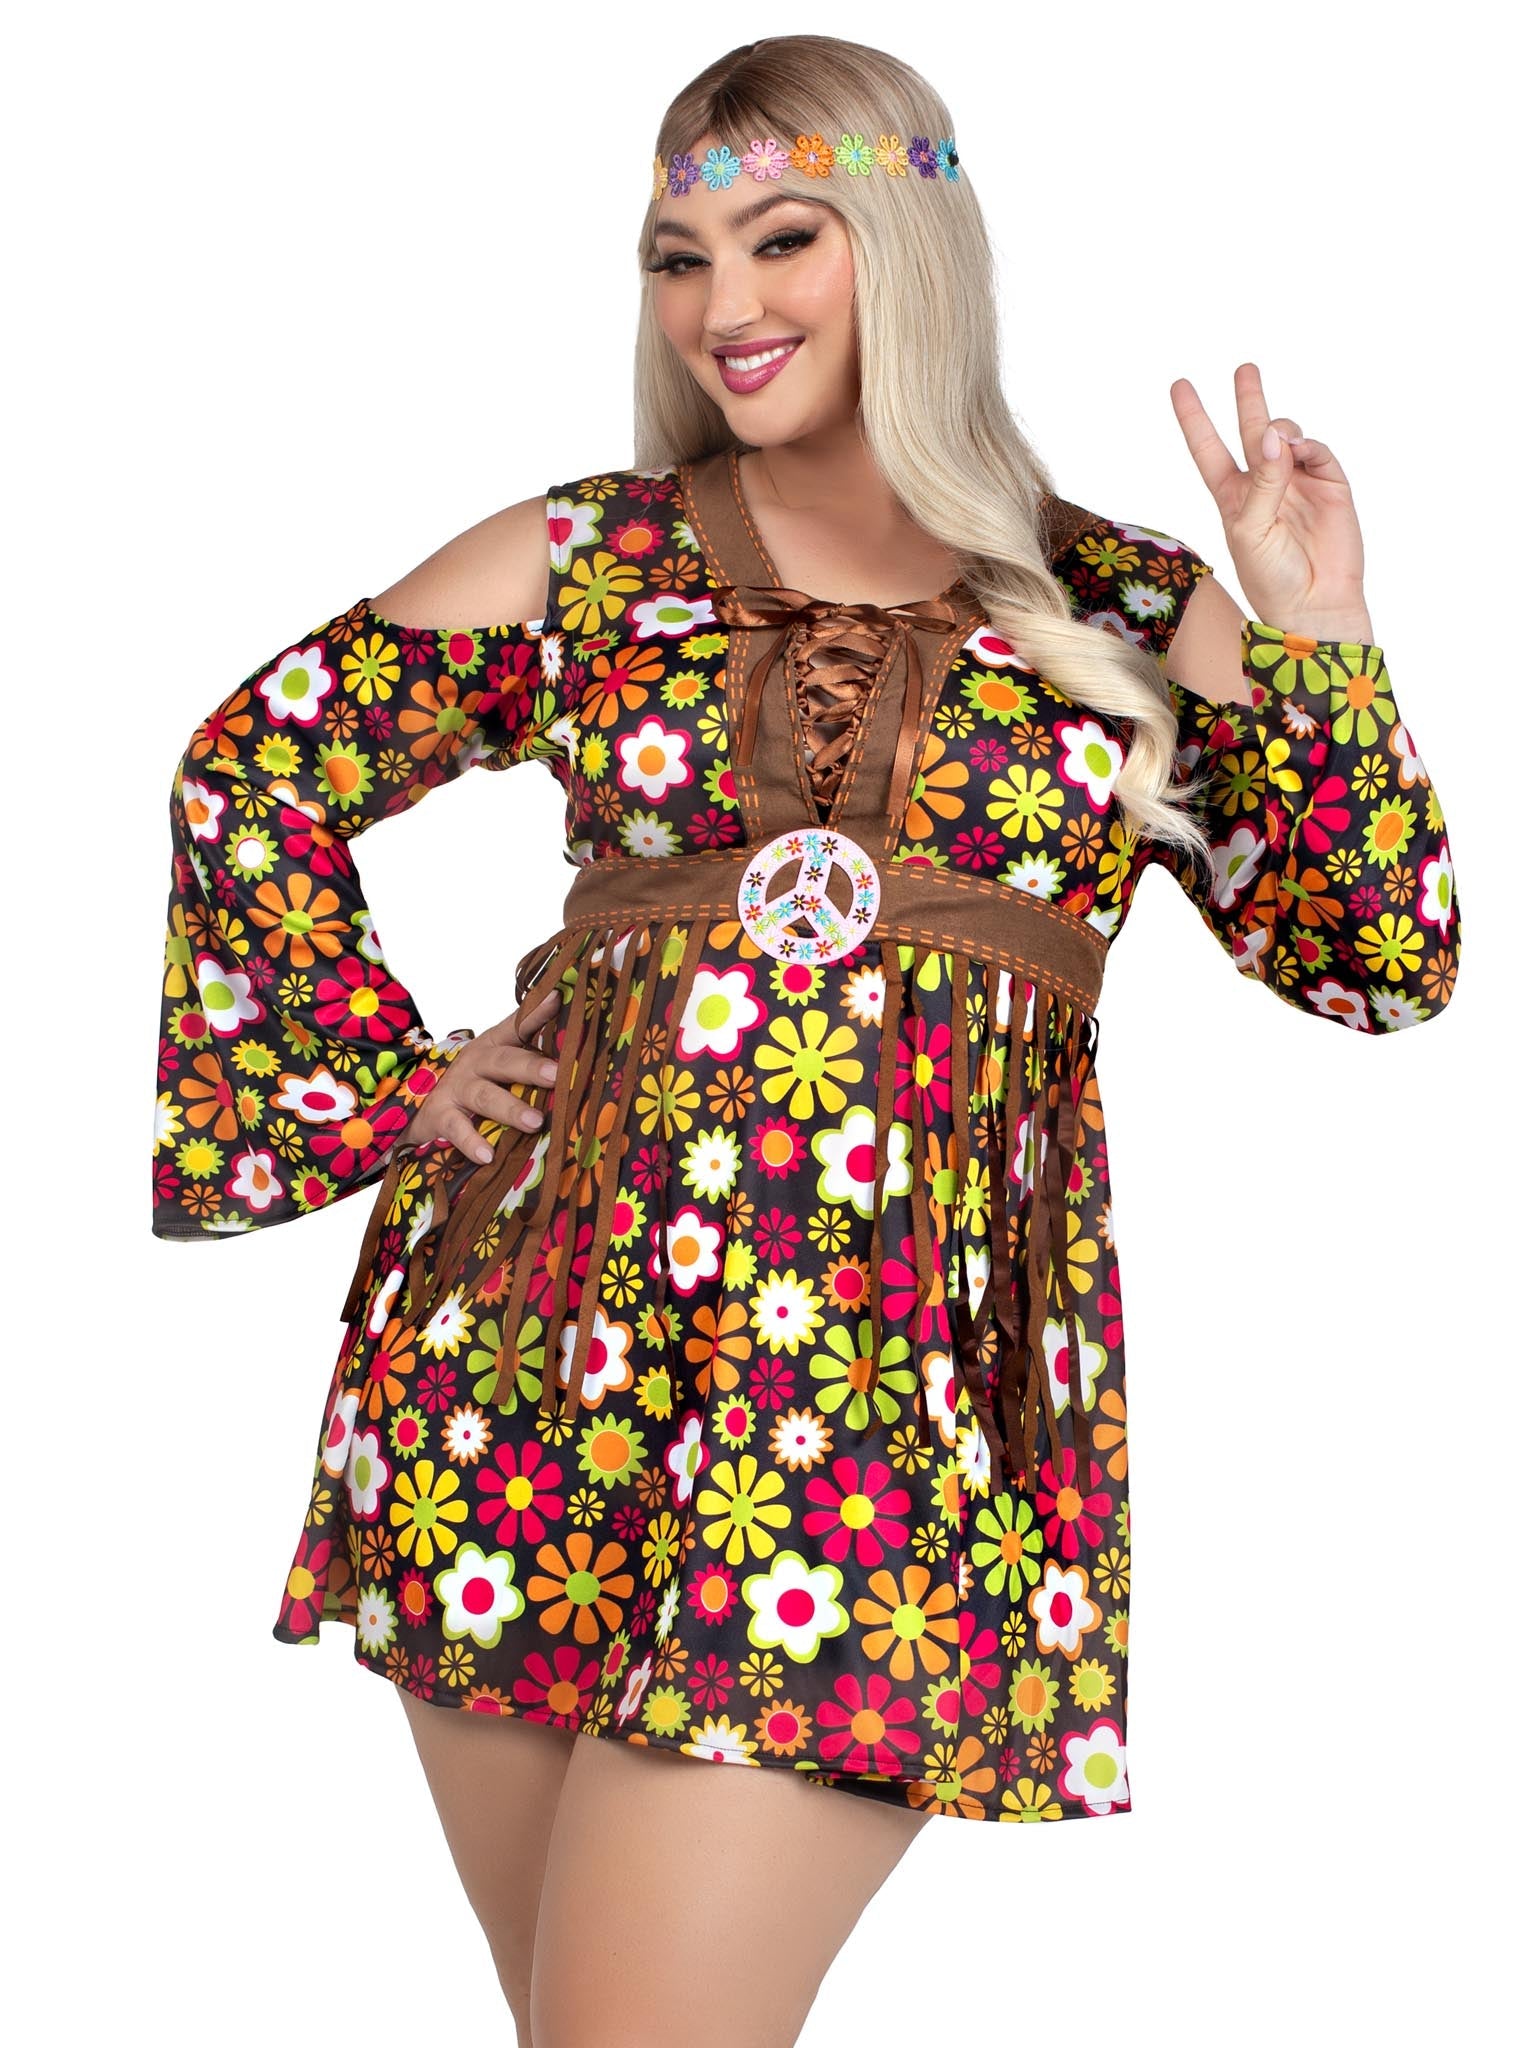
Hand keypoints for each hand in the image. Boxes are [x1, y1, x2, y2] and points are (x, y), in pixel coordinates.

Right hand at [399, 987, 561, 1163]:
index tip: (558, 999)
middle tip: (556, 1075)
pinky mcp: (441, 1114)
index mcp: (496, 1045)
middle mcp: (477, 1061)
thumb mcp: (501, 1063)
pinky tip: (488, 1155)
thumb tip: (583, 1053)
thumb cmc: (479, 1083)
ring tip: (535, 1122)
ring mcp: (458, 1087)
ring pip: (485, 1096)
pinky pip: (457, 1129)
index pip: (518, 1025)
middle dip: (531, 1067)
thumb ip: (533, 1057)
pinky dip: (472, 1142)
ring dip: (511, 1109)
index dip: (537, 1013)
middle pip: (504, 1060)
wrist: (424, 1105)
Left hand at [1171, 361, 1373, 642]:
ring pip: (1285, 435)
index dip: (1194, 418)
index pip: (1208, 449)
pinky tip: (1299, 450)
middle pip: (1250, 431)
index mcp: (1233, 496)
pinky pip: (1317, 450)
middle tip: (1244, 368)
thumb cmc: (1272, 577)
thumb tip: (1274, 434)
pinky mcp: (1330, 484)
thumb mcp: (1251, 530)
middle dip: (1248, 399)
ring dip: (1278, 430)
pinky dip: (1307, 445)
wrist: (1316, 603)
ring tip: (1279, 442)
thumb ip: (1262, 481)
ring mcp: (1298, 481)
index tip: (1179, 385)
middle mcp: (1264, 483)